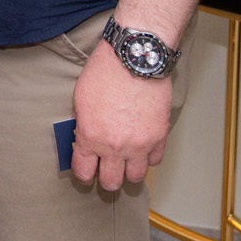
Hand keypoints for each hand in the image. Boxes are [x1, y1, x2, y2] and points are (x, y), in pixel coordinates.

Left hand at [71, 43, 174, 189]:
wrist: (134, 59)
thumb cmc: (105, 73)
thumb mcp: (80, 100)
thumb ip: (83, 125)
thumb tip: (85, 139)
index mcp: (91, 137)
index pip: (84, 172)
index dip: (83, 174)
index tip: (85, 172)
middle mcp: (115, 147)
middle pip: (111, 181)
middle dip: (106, 178)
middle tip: (106, 170)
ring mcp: (140, 144)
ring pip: (136, 177)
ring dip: (129, 171)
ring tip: (125, 162)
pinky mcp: (159, 136)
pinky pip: (155, 160)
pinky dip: (148, 157)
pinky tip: (142, 149)